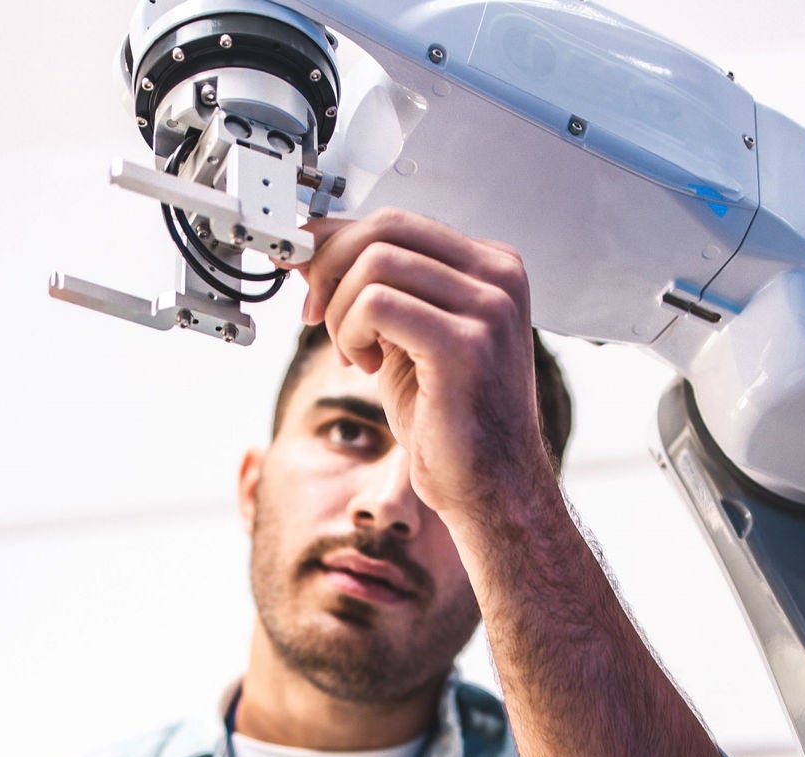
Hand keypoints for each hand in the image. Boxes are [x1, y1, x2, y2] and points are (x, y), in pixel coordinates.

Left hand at [295, 209, 553, 522]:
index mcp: (491, 267)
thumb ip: (368, 288)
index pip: (397, 222)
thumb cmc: (451, 419)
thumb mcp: (401, 336)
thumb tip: (308, 249)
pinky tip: (365, 366)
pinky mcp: (466, 344)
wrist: (491, 485)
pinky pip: (378, 304)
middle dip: (331, 269)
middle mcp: (497, 277)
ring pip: (375, 263)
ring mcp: (488, 308)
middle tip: (315, 315)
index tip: (307, 274)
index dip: (337, 242)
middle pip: (384, 229)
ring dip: (340, 310)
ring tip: (353, 353)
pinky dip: (352, 332)